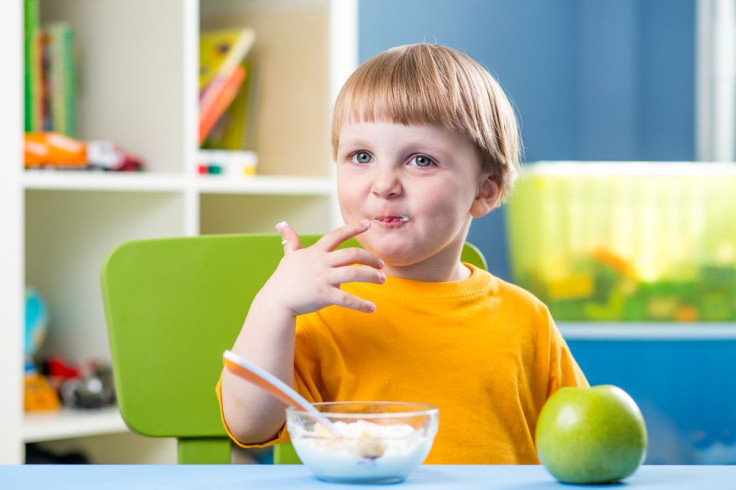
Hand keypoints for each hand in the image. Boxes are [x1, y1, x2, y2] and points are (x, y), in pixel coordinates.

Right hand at [266, 220, 384, 314]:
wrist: (276, 300)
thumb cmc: (283, 279)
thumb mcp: (289, 256)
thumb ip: (291, 241)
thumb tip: (282, 225)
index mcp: (316, 252)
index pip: (337, 235)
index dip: (353, 228)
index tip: (368, 224)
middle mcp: (321, 262)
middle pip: (352, 254)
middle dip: (370, 257)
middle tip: (381, 264)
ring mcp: (323, 278)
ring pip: (354, 273)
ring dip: (371, 276)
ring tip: (382, 280)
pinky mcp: (323, 294)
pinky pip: (347, 299)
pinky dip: (361, 304)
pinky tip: (372, 308)